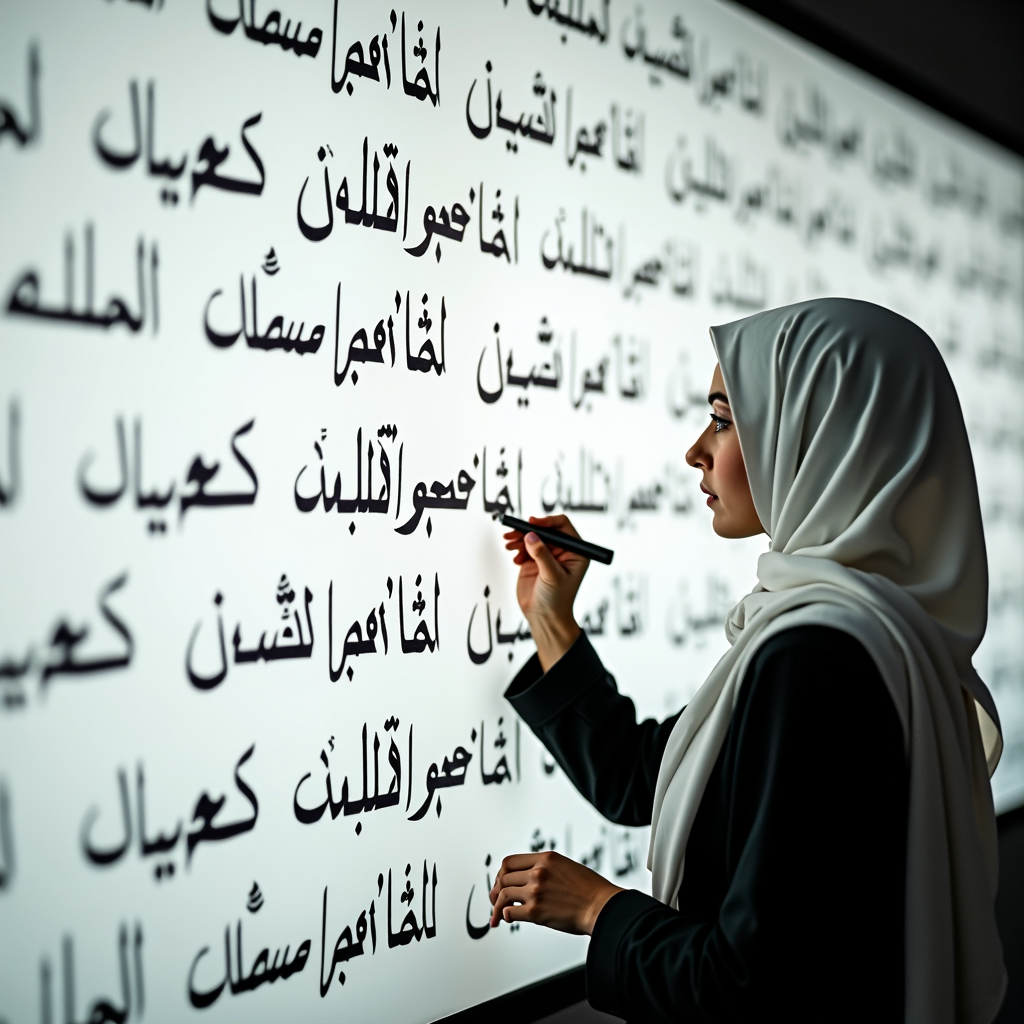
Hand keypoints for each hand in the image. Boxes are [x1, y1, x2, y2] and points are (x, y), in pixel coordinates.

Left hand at [489, 851, 623, 934]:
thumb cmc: (589, 890)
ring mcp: (536, 891)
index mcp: (546, 858)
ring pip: (504, 894)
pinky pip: (511, 912)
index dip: (501, 874)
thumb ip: (545, 869)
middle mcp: (538, 871)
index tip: (500, 882)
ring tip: (497, 914)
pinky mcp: (535, 911)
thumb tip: (527, 880)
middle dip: (496, 890)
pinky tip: (508, 919)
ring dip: (497, 906)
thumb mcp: (566, 867)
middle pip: (504, 878)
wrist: (602, 907)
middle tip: (494, 899)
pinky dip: (506, 916)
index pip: (510, 861)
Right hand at [503, 515, 585, 670]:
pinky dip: (517, 549)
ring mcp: (547, 556)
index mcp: (575, 552)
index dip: (547, 521)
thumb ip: (542, 555)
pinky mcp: (533, 561)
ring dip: (519, 538)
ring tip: (509, 544)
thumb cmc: (557, 601)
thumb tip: (531, 535)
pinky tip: (515, 560)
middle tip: (514, 532)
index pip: (562, 527)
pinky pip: (524, 547)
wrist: (544, 618)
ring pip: (532, 537)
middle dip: (528, 530)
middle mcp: (562, 551)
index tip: (532, 523)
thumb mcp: (552, 576)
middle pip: (544, 530)